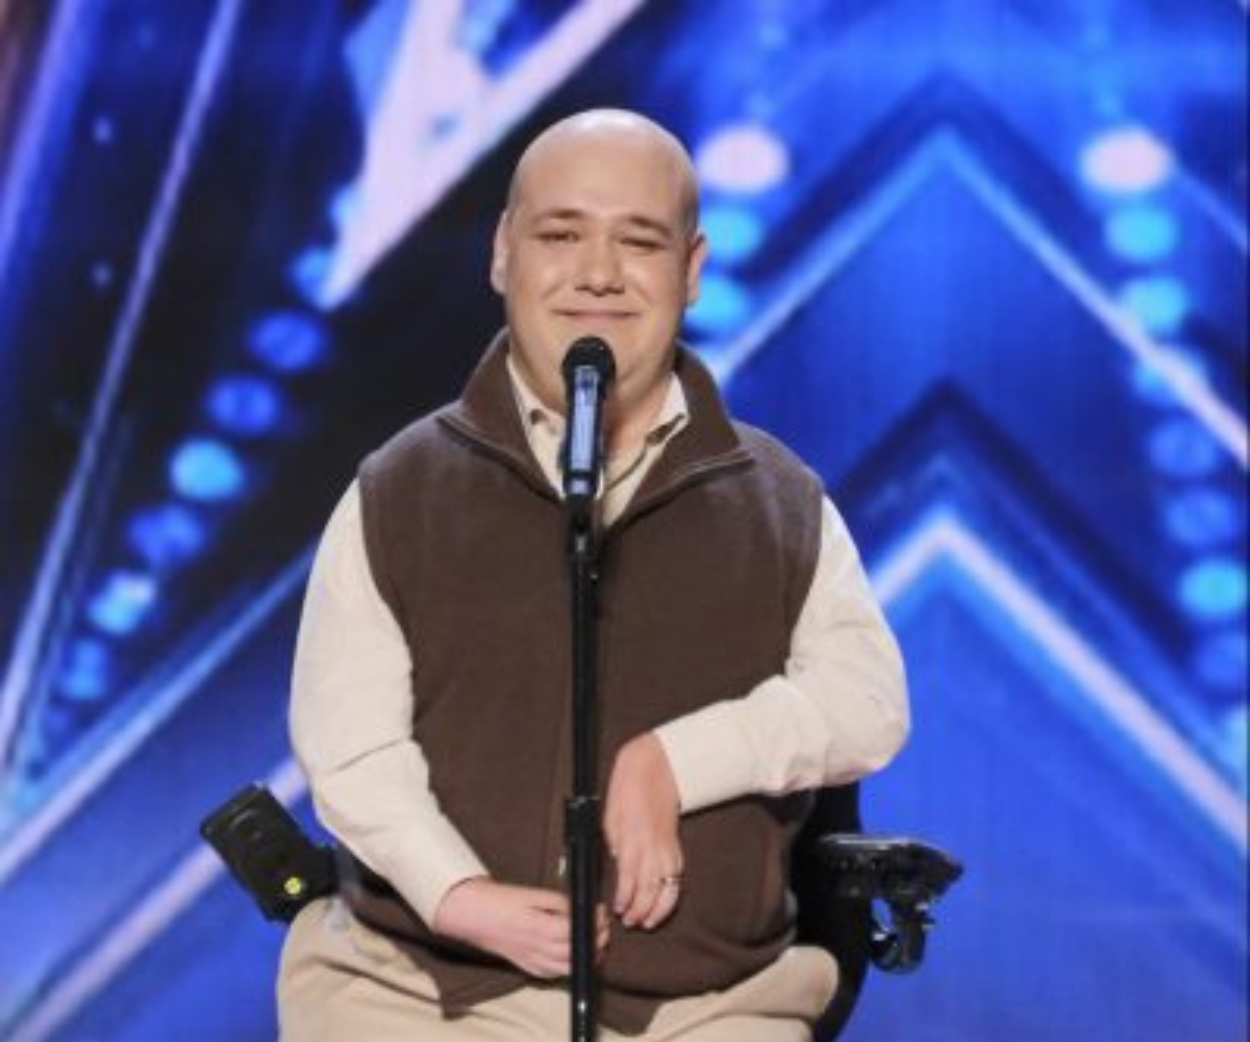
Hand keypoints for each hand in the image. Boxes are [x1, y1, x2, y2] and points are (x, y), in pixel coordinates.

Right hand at [431, 877, 608, 978]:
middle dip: (597, 940)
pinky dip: (568, 967)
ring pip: (568, 968)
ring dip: (586, 957)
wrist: (472, 914)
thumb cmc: (500, 900)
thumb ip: (558, 902)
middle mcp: (536, 948)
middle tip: (603, 926)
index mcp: (539, 927)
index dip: (595, 923)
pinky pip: (552, 974)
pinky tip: (573, 956)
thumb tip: (579, 909)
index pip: (576, 931)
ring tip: (595, 941)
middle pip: (576, 952)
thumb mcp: (531, 893)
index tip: (601, 912)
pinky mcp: (526, 967)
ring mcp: (531, 961)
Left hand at [603, 732, 682, 929]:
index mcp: (633, 839)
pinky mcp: (676, 845)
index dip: (624, 899)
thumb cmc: (630, 788)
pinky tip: (663, 902)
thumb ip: (615, 845)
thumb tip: (617, 863)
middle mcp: (653, 847)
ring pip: (668, 888)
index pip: (629, 880)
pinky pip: (676, 876)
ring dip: (658, 908)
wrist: (656, 767)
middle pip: (650, 889)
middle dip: (641, 910)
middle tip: (631, 922)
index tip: (619, 910)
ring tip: (648, 921)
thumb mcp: (611, 817)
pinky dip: (671, 893)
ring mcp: (668, 847)